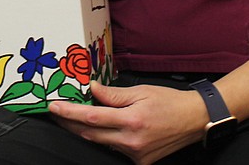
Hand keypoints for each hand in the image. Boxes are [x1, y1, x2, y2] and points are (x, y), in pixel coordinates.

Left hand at [49, 82, 205, 164]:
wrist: (194, 120)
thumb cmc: (169, 102)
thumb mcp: (140, 91)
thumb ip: (113, 94)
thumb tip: (91, 90)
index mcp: (132, 120)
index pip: (92, 117)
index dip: (70, 113)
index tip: (54, 107)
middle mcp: (132, 141)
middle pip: (90, 134)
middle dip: (70, 123)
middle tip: (57, 113)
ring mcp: (135, 154)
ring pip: (101, 142)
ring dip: (86, 130)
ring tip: (74, 117)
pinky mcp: (139, 161)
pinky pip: (114, 149)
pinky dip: (105, 138)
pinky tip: (102, 128)